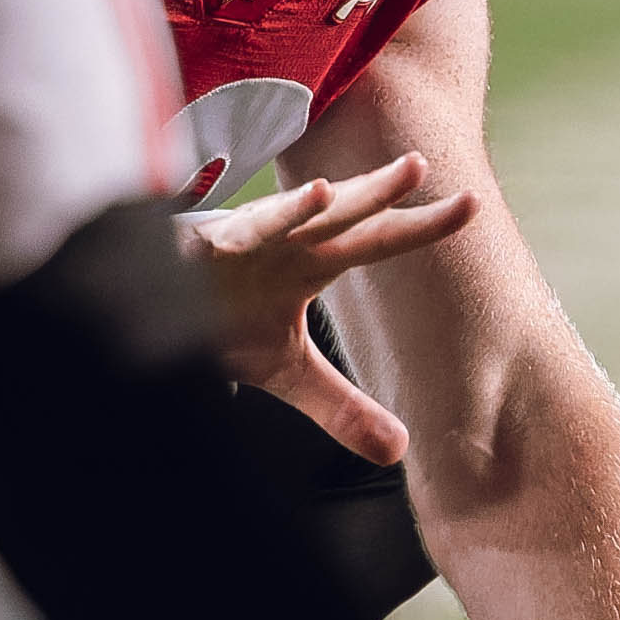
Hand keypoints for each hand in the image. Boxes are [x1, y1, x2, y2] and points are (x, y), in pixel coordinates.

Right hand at [185, 154, 474, 463]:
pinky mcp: (194, 254)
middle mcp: (280, 242)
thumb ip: (342, 406)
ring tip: (342, 188)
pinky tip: (277, 216)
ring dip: (312, 200)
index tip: (471, 206)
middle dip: (378, 190)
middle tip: (422, 166)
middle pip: (338, 214)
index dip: (420, 226)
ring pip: (280, 216)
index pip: (374, 241)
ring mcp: (238, 244)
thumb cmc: (219, 323)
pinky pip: (224, 239)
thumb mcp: (289, 374)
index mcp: (308, 261)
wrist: (148, 321)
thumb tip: (399, 452)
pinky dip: (250, 229)